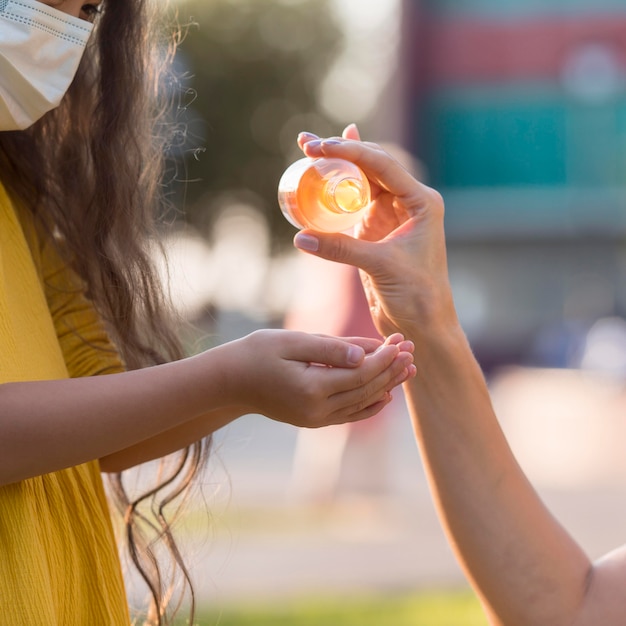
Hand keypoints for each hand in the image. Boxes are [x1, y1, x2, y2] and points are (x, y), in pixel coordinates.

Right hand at [225, 329, 414, 426]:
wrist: (230, 382)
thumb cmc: (257, 353)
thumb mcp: (291, 342)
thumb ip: (329, 348)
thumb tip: (363, 354)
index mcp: (311, 388)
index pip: (360, 373)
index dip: (384, 358)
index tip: (402, 341)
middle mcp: (317, 410)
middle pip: (366, 389)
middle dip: (391, 370)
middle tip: (414, 352)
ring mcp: (316, 419)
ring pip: (362, 403)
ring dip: (386, 386)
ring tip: (409, 370)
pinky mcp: (314, 420)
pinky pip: (350, 414)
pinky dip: (370, 404)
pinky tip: (386, 395)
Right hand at [293, 126, 456, 338]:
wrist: (422, 324)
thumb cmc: (417, 295)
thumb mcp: (380, 266)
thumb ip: (341, 249)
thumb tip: (300, 236)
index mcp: (421, 201)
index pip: (384, 165)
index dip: (351, 152)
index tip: (321, 147)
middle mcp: (407, 202)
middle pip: (371, 166)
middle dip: (340, 152)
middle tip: (308, 144)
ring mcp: (390, 215)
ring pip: (361, 182)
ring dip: (336, 167)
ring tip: (308, 149)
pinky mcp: (375, 231)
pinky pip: (351, 204)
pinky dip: (335, 191)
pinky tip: (323, 169)